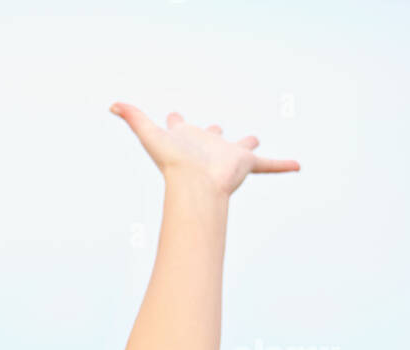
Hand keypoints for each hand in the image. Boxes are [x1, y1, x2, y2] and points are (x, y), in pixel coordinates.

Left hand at [109, 102, 298, 195]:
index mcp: (187, 140)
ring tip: (253, 143)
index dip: (176, 122)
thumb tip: (112, 105)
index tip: (174, 116)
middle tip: (216, 130)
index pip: (180, 127)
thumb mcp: (151, 135)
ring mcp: (228, 157)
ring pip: (242, 148)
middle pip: (212, 137)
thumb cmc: (174, 163)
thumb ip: (133, 118)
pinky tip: (298, 166)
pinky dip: (283, 165)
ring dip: (248, 146)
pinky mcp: (245, 165)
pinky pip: (269, 165)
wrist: (196, 184)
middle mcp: (208, 148)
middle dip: (213, 134)